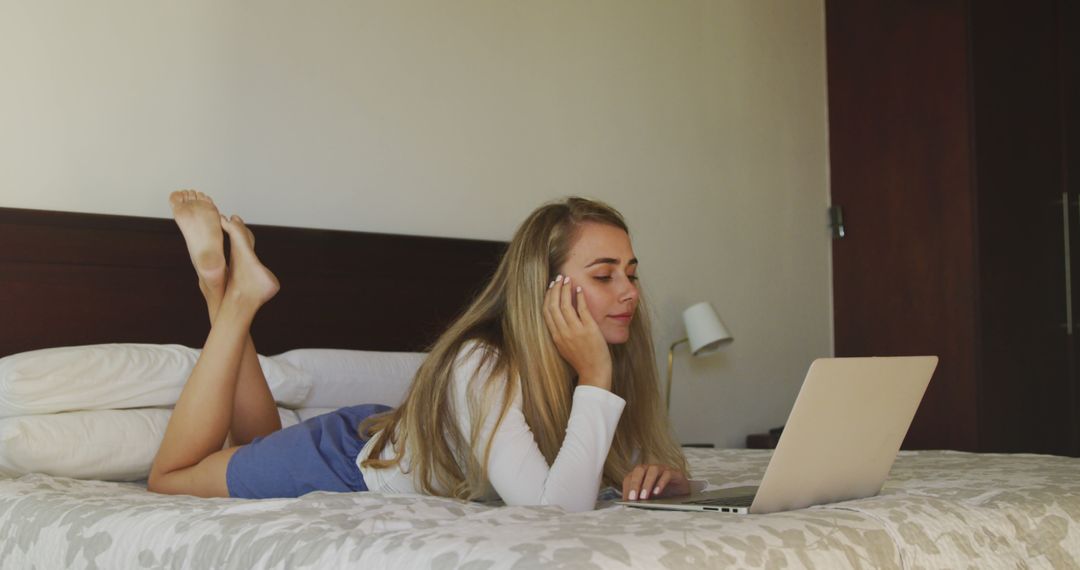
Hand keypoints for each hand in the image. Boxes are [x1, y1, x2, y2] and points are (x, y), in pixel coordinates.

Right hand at [542, 274, 611, 388]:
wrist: (594, 373)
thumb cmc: (581, 361)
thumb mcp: (565, 347)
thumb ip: (561, 333)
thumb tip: (560, 317)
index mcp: (556, 336)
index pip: (546, 312)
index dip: (547, 297)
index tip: (550, 287)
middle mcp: (563, 332)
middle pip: (553, 306)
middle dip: (555, 289)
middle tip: (558, 278)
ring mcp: (576, 331)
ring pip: (566, 305)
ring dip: (565, 289)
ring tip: (567, 279)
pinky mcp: (589, 329)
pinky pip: (582, 309)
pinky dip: (579, 297)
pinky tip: (579, 289)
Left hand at [621, 464, 690, 500]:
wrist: (683, 493)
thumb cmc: (663, 495)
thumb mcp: (649, 499)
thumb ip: (639, 501)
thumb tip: (629, 508)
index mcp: (641, 474)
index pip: (630, 477)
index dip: (627, 488)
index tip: (626, 501)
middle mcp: (650, 469)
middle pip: (639, 470)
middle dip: (635, 484)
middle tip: (633, 498)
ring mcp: (663, 469)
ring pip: (653, 470)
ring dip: (647, 483)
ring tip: (644, 497)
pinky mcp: (675, 473)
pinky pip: (667, 474)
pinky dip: (661, 483)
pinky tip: (657, 492)